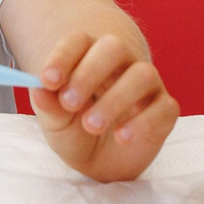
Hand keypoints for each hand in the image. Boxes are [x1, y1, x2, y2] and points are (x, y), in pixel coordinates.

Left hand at [27, 32, 180, 153]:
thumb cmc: (75, 132)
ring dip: (115, 99)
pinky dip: (144, 122)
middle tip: (69, 103)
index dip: (62, 56)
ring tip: (91, 125)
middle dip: (89, 72)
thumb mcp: (55, 122)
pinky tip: (122, 136)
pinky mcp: (165, 110)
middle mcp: (121, 63)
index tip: (47, 80)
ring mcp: (146, 85)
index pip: (78, 41)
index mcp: (88, 56)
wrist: (100, 163)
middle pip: (113, 47)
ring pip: (142, 74)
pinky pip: (165, 107)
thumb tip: (38, 89)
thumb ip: (48, 105)